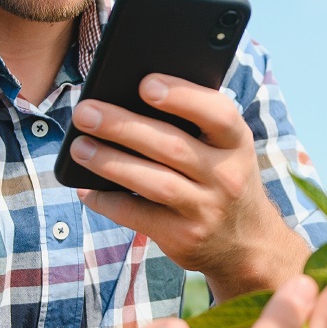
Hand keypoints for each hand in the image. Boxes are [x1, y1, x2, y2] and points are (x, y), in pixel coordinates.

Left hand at [70, 74, 309, 298]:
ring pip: (153, 182)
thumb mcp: (225, 150)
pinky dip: (108, 201)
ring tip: (79, 147)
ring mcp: (206, 209)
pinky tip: (86, 189)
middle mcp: (226, 177)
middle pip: (172, 146)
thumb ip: (194, 125)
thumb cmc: (221, 179)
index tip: (145, 84)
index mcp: (237, 144)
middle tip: (85, 112)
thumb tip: (128, 99)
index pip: (219, 114)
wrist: (247, 244)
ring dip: (110, 162)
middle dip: (123, 126)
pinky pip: (138, 216)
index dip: (183, 96)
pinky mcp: (184, 238)